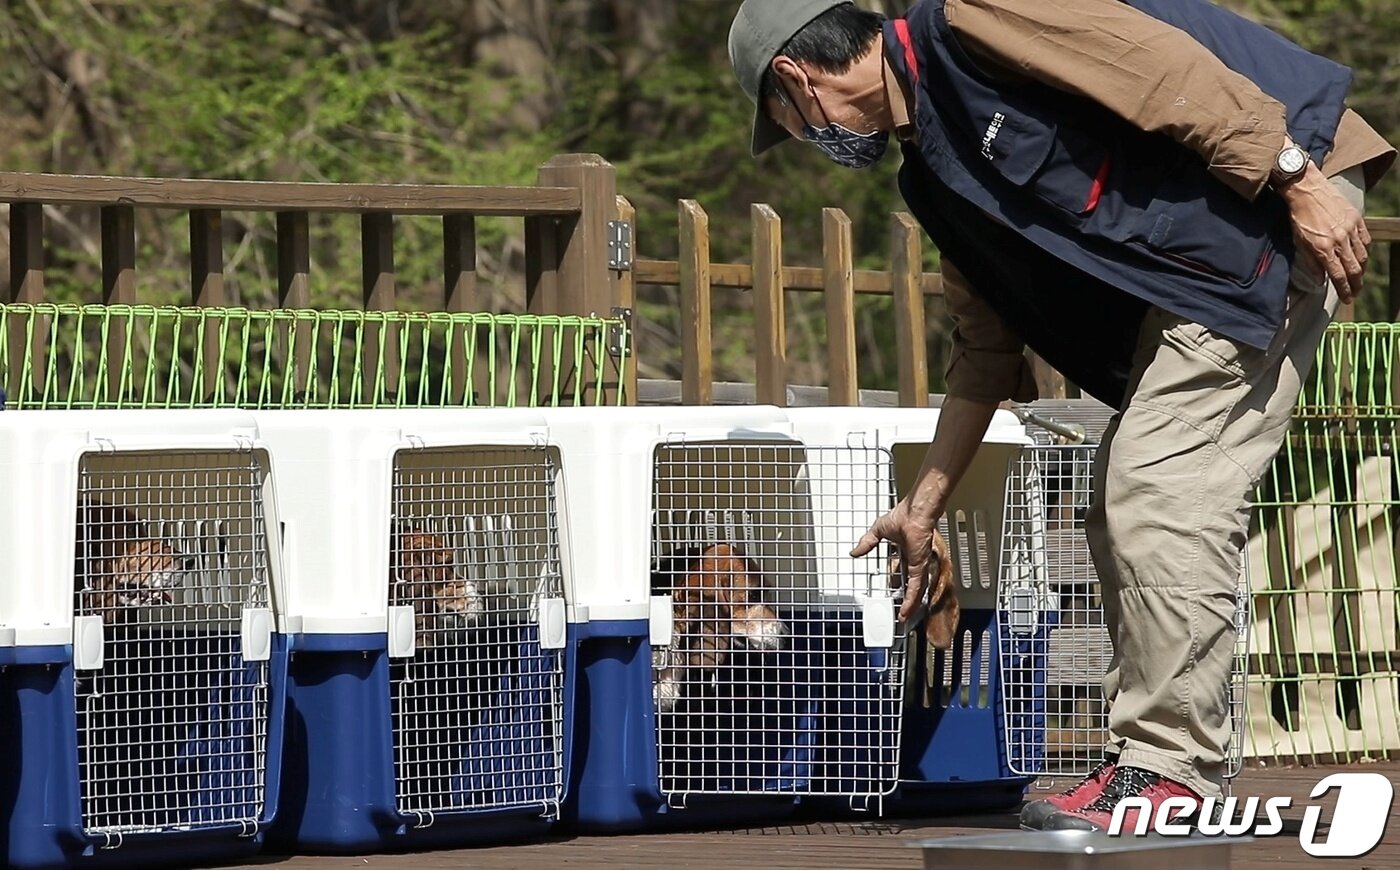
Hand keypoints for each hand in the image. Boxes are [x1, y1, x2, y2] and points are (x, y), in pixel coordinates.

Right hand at [851, 499, 939, 621]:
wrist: (915, 513)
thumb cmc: (904, 515)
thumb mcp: (878, 531)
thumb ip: (867, 543)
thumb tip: (855, 551)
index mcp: (906, 551)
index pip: (903, 572)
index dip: (898, 582)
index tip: (893, 590)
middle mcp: (914, 560)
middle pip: (911, 584)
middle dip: (906, 598)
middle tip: (901, 610)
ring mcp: (918, 565)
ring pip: (915, 590)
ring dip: (909, 604)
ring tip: (903, 617)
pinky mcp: (919, 568)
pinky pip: (916, 588)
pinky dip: (911, 600)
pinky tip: (906, 610)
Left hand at [1279, 162, 1370, 302]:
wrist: (1306, 188)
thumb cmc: (1298, 216)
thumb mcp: (1298, 241)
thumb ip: (1311, 262)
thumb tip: (1320, 280)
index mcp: (1323, 248)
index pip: (1338, 276)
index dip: (1344, 290)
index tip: (1347, 299)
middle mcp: (1339, 240)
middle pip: (1354, 269)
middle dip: (1356, 284)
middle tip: (1355, 293)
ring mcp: (1350, 229)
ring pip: (1362, 256)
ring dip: (1362, 270)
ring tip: (1358, 278)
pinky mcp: (1357, 219)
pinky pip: (1365, 240)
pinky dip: (1364, 252)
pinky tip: (1361, 258)